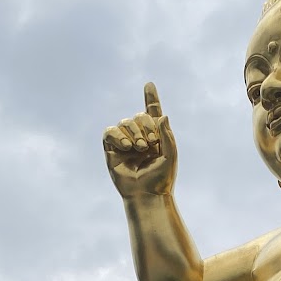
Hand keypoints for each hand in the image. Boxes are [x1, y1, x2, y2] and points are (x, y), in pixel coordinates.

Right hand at [103, 83, 176, 197]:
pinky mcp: (111, 150)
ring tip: (139, 148)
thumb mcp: (170, 155)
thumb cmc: (161, 179)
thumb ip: (168, 134)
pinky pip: (110, 131)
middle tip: (150, 144)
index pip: (152, 113)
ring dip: (133, 132)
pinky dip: (117, 134)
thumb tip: (163, 115)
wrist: (147, 195)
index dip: (151, 98)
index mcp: (155, 136)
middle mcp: (139, 137)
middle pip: (138, 116)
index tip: (149, 85)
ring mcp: (124, 142)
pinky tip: (126, 146)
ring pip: (124, 122)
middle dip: (145, 126)